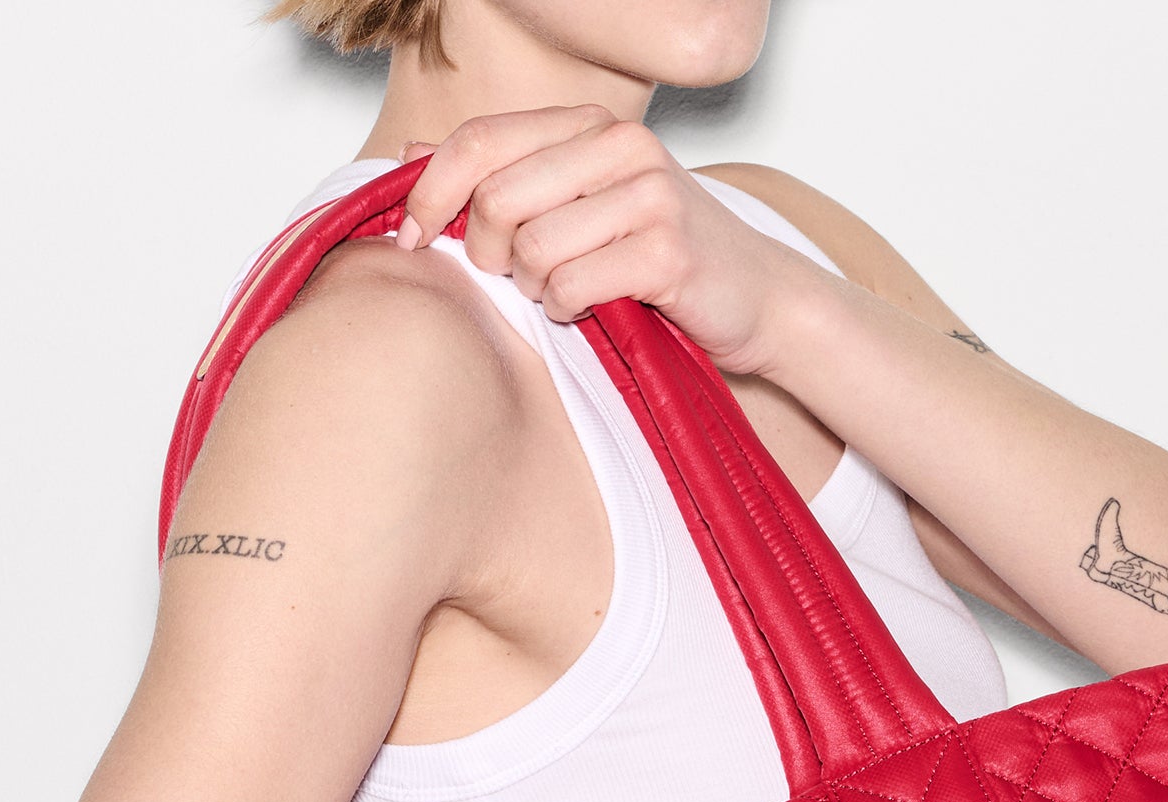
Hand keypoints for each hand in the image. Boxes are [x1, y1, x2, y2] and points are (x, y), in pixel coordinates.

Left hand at [393, 105, 822, 375]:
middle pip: (498, 199)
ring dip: (538, 289)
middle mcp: (619, 145)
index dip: (430, 193)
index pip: (478, 141)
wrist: (759, 298)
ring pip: (534, 249)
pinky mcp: (667, 251)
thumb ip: (504, 175)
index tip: (410, 238)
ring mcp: (648, 194)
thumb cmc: (662, 258)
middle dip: (491, 254)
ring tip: (568, 294)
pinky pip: (574, 287)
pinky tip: (595, 310)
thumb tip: (408, 153)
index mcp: (590, 124)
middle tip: (519, 279)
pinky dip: (572, 311)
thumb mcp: (580, 203)